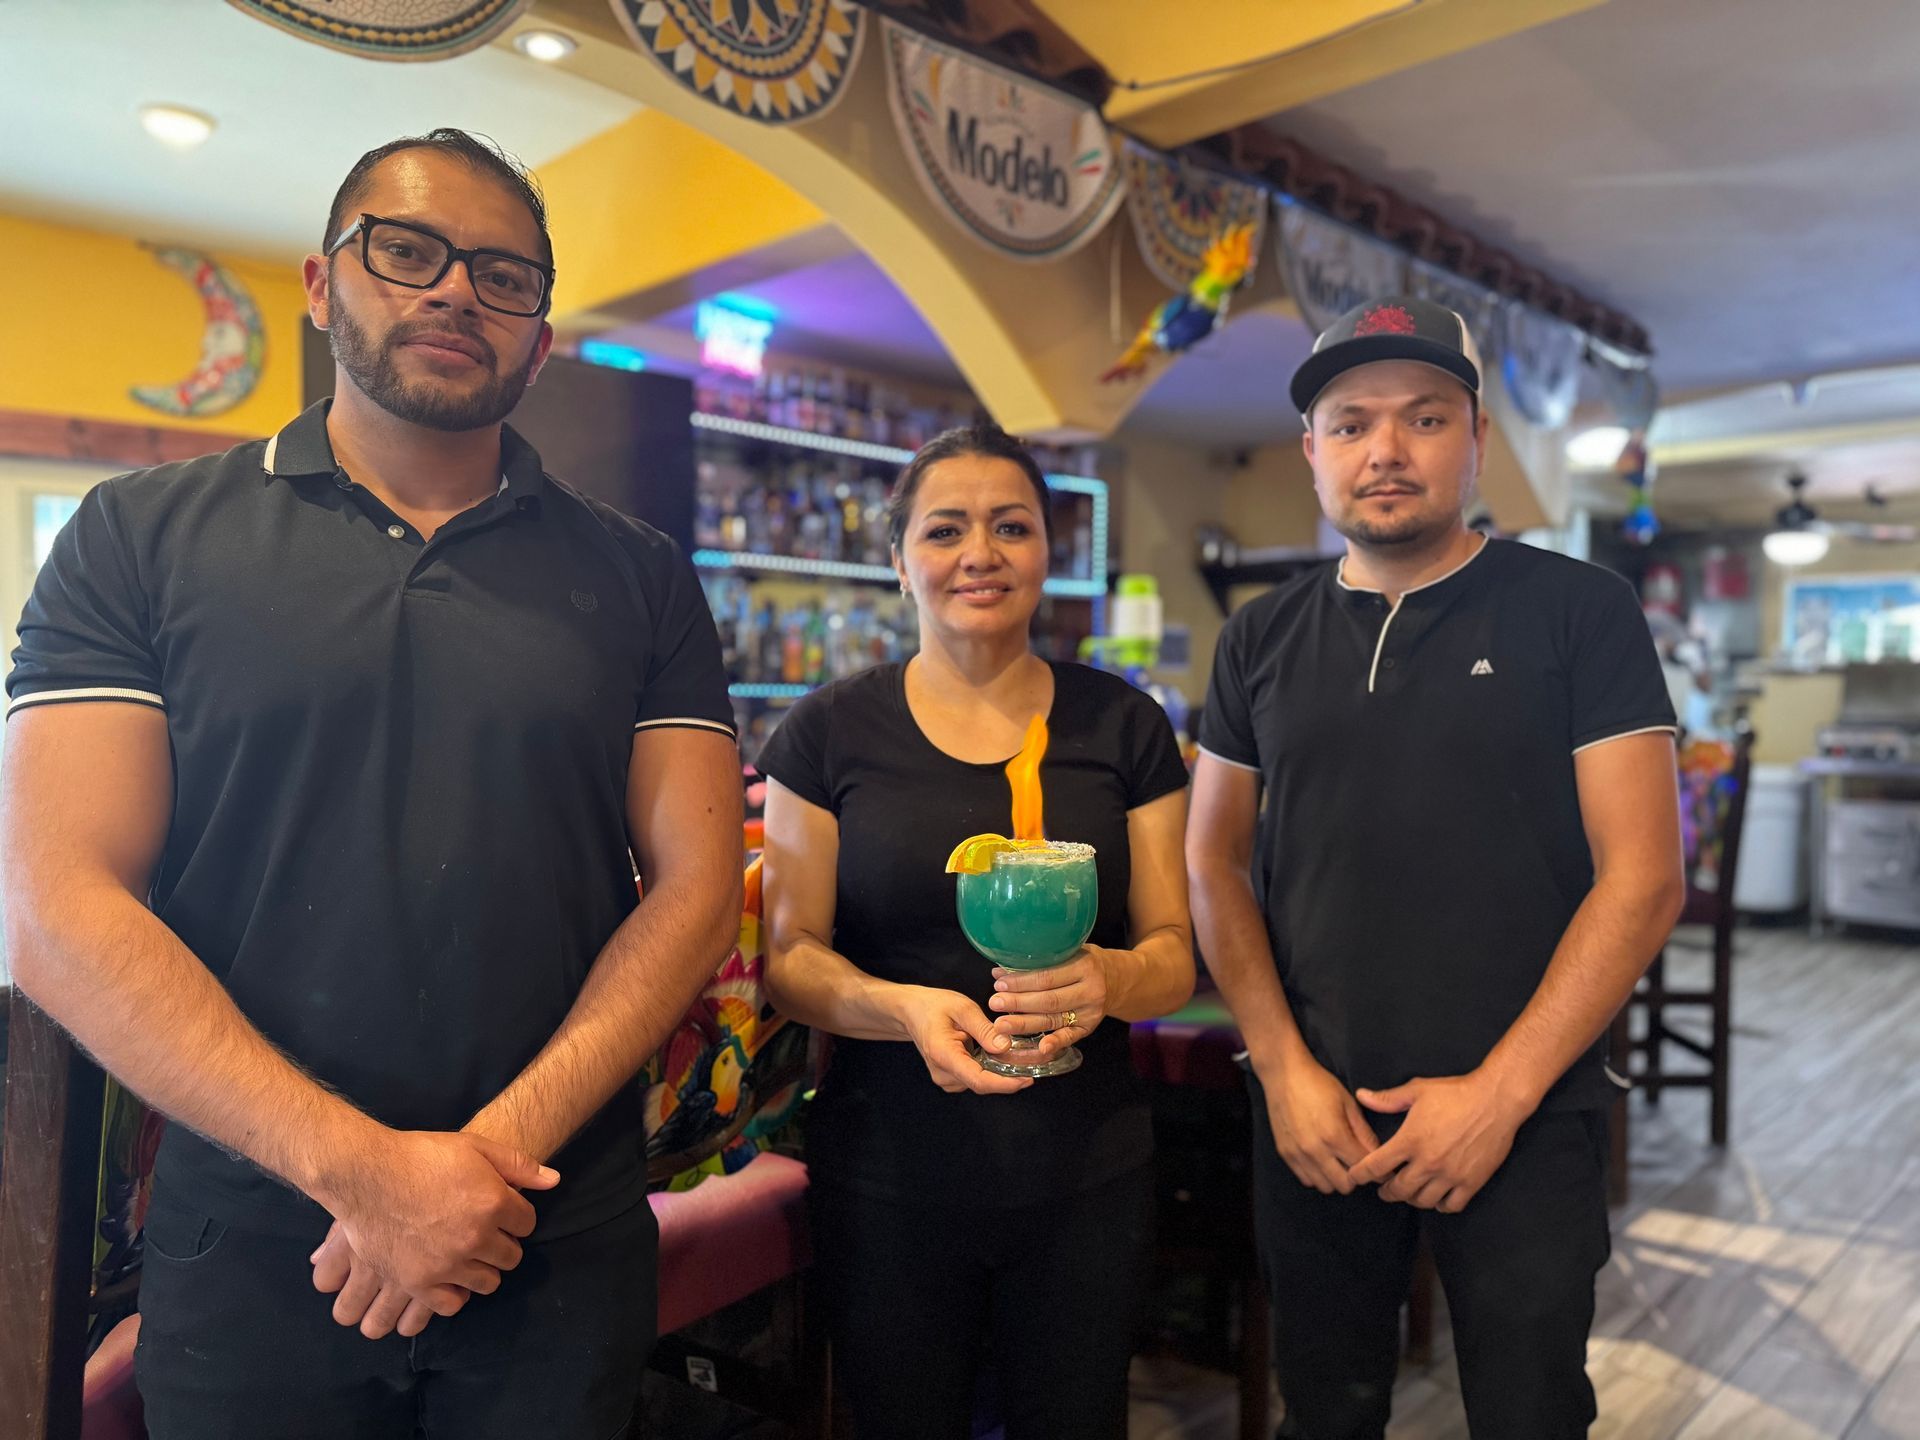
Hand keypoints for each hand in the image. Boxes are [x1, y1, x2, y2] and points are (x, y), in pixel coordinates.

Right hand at [312, 1129, 557, 1320]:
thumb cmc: (422, 1155)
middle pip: (511, 1257)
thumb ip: (518, 1164)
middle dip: (502, 1245)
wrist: (366, 1173)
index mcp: (493, 1203)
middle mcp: (475, 1238)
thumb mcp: (474, 1146)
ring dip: (482, 1270)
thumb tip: (554, 1180)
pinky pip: (450, 1305)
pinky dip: (453, 1294)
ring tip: (467, 1256)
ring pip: (487, 1283)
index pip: (527, 1223)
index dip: (516, 1216)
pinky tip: (448, 1278)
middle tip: (485, 1234)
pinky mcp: (417, 1282)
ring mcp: (446, 1264)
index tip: (503, 1213)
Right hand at [891, 986, 1033, 1095]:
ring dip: (1002, 1071)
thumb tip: (1006, 1047)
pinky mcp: (951, 1078)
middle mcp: (943, 1074)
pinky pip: (976, 1078)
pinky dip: (992, 1069)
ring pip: (981, 1082)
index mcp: (944, 1055)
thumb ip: (984, 1029)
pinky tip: (1002, 1055)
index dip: (1005, 1084)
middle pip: (983, 1083)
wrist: (911, 1012)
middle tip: (1036, 1059)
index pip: (978, 1080)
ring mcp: (946, 1079)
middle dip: (1010, 1074)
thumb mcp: (962, 1008)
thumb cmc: (934, 1006)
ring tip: (1022, 1054)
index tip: (1027, 1080)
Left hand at [986, 945, 1113, 1062]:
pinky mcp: (1089, 1028)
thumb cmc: (1084, 963)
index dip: (1021, 981)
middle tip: (995, 1003)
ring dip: (1025, 1023)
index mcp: (1084, 966)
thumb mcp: (1070, 952)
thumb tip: (1000, 972)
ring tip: (1001, 1024)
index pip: (1047, 976)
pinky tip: (1040, 1048)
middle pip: (1048, 999)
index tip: (999, 983)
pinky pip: (1070, 1037)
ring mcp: (1091, 1012)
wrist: (1117, 980)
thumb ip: (1040, 961)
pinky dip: (1055, 1043)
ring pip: (1053, 1019)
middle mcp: (1090, 990)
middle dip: (1018, 1003)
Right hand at [1253, 1050, 1378, 1194]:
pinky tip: (1322, 1161)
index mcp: (1335, 1135)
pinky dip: (1318, 1176)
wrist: (1283, 1074)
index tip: (1383, 1171)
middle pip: (1345, 1185)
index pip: (1363, 1166)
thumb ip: (1363, 1132)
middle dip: (1357, 1178)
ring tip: (1340, 1164)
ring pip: (1325, 1187)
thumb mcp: (1348, 1103)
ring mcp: (1298, 1154)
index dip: (1378, 1170)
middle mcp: (1315, 1150)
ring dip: (1336, 1179)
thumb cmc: (1319, 1084)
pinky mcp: (1285, 1154)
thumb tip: (1378, 1153)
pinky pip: (1306, 1180)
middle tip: (1359, 1165)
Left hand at [1345, 1071, 1532, 1211]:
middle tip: (1384, 1189)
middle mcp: (1428, 1162)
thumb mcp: (1418, 1090)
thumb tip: (1361, 1096)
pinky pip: (1452, 1206)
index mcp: (1410, 1140)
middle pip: (1399, 1190)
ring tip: (1409, 1192)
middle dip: (1387, 1191)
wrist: (1496, 1100)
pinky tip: (1437, 1198)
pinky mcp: (1472, 1182)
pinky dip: (1441, 1205)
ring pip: (1423, 1201)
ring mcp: (1450, 1175)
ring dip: (1412, 1199)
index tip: (1355, 1176)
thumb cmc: (1455, 1092)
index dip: (1361, 1174)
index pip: (1377, 1166)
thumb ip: (1388, 1098)